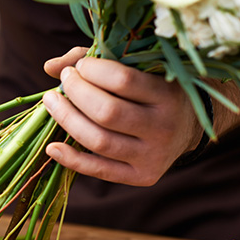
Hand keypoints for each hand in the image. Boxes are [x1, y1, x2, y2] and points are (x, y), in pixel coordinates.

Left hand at [42, 47, 201, 185]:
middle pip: (107, 112)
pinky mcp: (142, 176)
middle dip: (77, 92)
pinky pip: (99, 170)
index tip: (80, 66)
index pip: (123, 80)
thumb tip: (50, 67)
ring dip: (66, 119)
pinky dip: (71, 159)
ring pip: (99, 141)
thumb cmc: (154, 89)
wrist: (189, 126)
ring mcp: (154, 155)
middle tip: (65, 80)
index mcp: (168, 94)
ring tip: (51, 101)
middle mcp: (164, 127)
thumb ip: (97, 62)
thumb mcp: (139, 68)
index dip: (93, 70)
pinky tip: (52, 146)